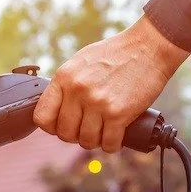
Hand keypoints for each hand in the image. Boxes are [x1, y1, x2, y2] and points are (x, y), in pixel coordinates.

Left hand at [33, 17, 189, 151]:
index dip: (52, 127)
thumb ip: (67, 84)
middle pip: (65, 133)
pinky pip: (109, 143)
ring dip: (96, 141)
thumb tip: (56, 107)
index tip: (62, 126)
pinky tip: (116, 136)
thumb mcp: (81, 62)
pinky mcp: (118, 113)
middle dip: (76, 136)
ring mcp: (97, 103)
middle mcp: (77, 91)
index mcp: (64, 77)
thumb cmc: (116, 54)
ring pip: (86, 141)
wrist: (148, 46)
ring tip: (103, 131)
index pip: (42, 117)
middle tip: (88, 129)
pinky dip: (113, 144)